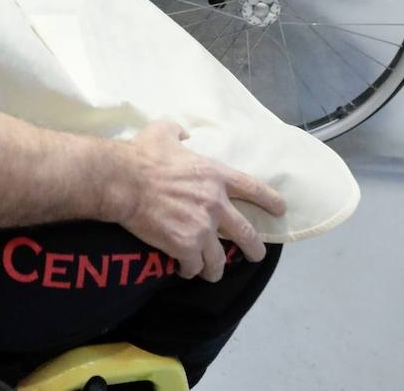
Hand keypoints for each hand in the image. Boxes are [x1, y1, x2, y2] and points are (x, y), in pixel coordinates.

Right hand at [110, 121, 285, 281]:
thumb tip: (184, 134)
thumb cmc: (142, 154)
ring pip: (220, 260)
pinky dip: (189, 270)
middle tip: (255, 256)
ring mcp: (202, 227)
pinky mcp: (185, 246)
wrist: (123, 180)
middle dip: (255, 249)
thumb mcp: (163, 131)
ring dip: (215, 268)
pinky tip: (183, 269)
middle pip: (247, 234)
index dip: (270, 200)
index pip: (252, 188)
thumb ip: (178, 131)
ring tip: (210, 271)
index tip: (280, 210)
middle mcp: (215, 203)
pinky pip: (194, 267)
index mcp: (215, 174)